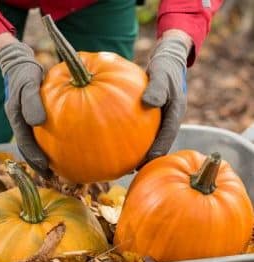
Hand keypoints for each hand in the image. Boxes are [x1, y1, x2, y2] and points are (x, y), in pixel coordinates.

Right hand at [0, 34, 50, 177]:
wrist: (23, 64)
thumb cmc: (25, 73)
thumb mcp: (27, 84)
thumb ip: (31, 101)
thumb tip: (38, 122)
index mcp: (17, 119)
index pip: (24, 144)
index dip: (33, 158)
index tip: (45, 168)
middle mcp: (24, 124)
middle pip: (31, 149)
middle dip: (41, 164)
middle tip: (55, 177)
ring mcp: (31, 122)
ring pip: (39, 144)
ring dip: (48, 157)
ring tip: (62, 169)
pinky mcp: (41, 118)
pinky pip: (48, 134)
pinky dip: (56, 143)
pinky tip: (70, 148)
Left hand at [139, 30, 191, 167]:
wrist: (167, 60)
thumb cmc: (165, 67)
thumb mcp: (162, 74)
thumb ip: (157, 88)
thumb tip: (148, 103)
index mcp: (175, 112)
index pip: (168, 135)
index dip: (158, 150)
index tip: (147, 161)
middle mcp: (169, 118)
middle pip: (160, 141)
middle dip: (149, 156)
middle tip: (133, 169)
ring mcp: (161, 118)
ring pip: (152, 137)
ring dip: (141, 149)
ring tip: (126, 162)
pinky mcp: (152, 115)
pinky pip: (144, 129)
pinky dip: (135, 137)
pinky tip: (120, 141)